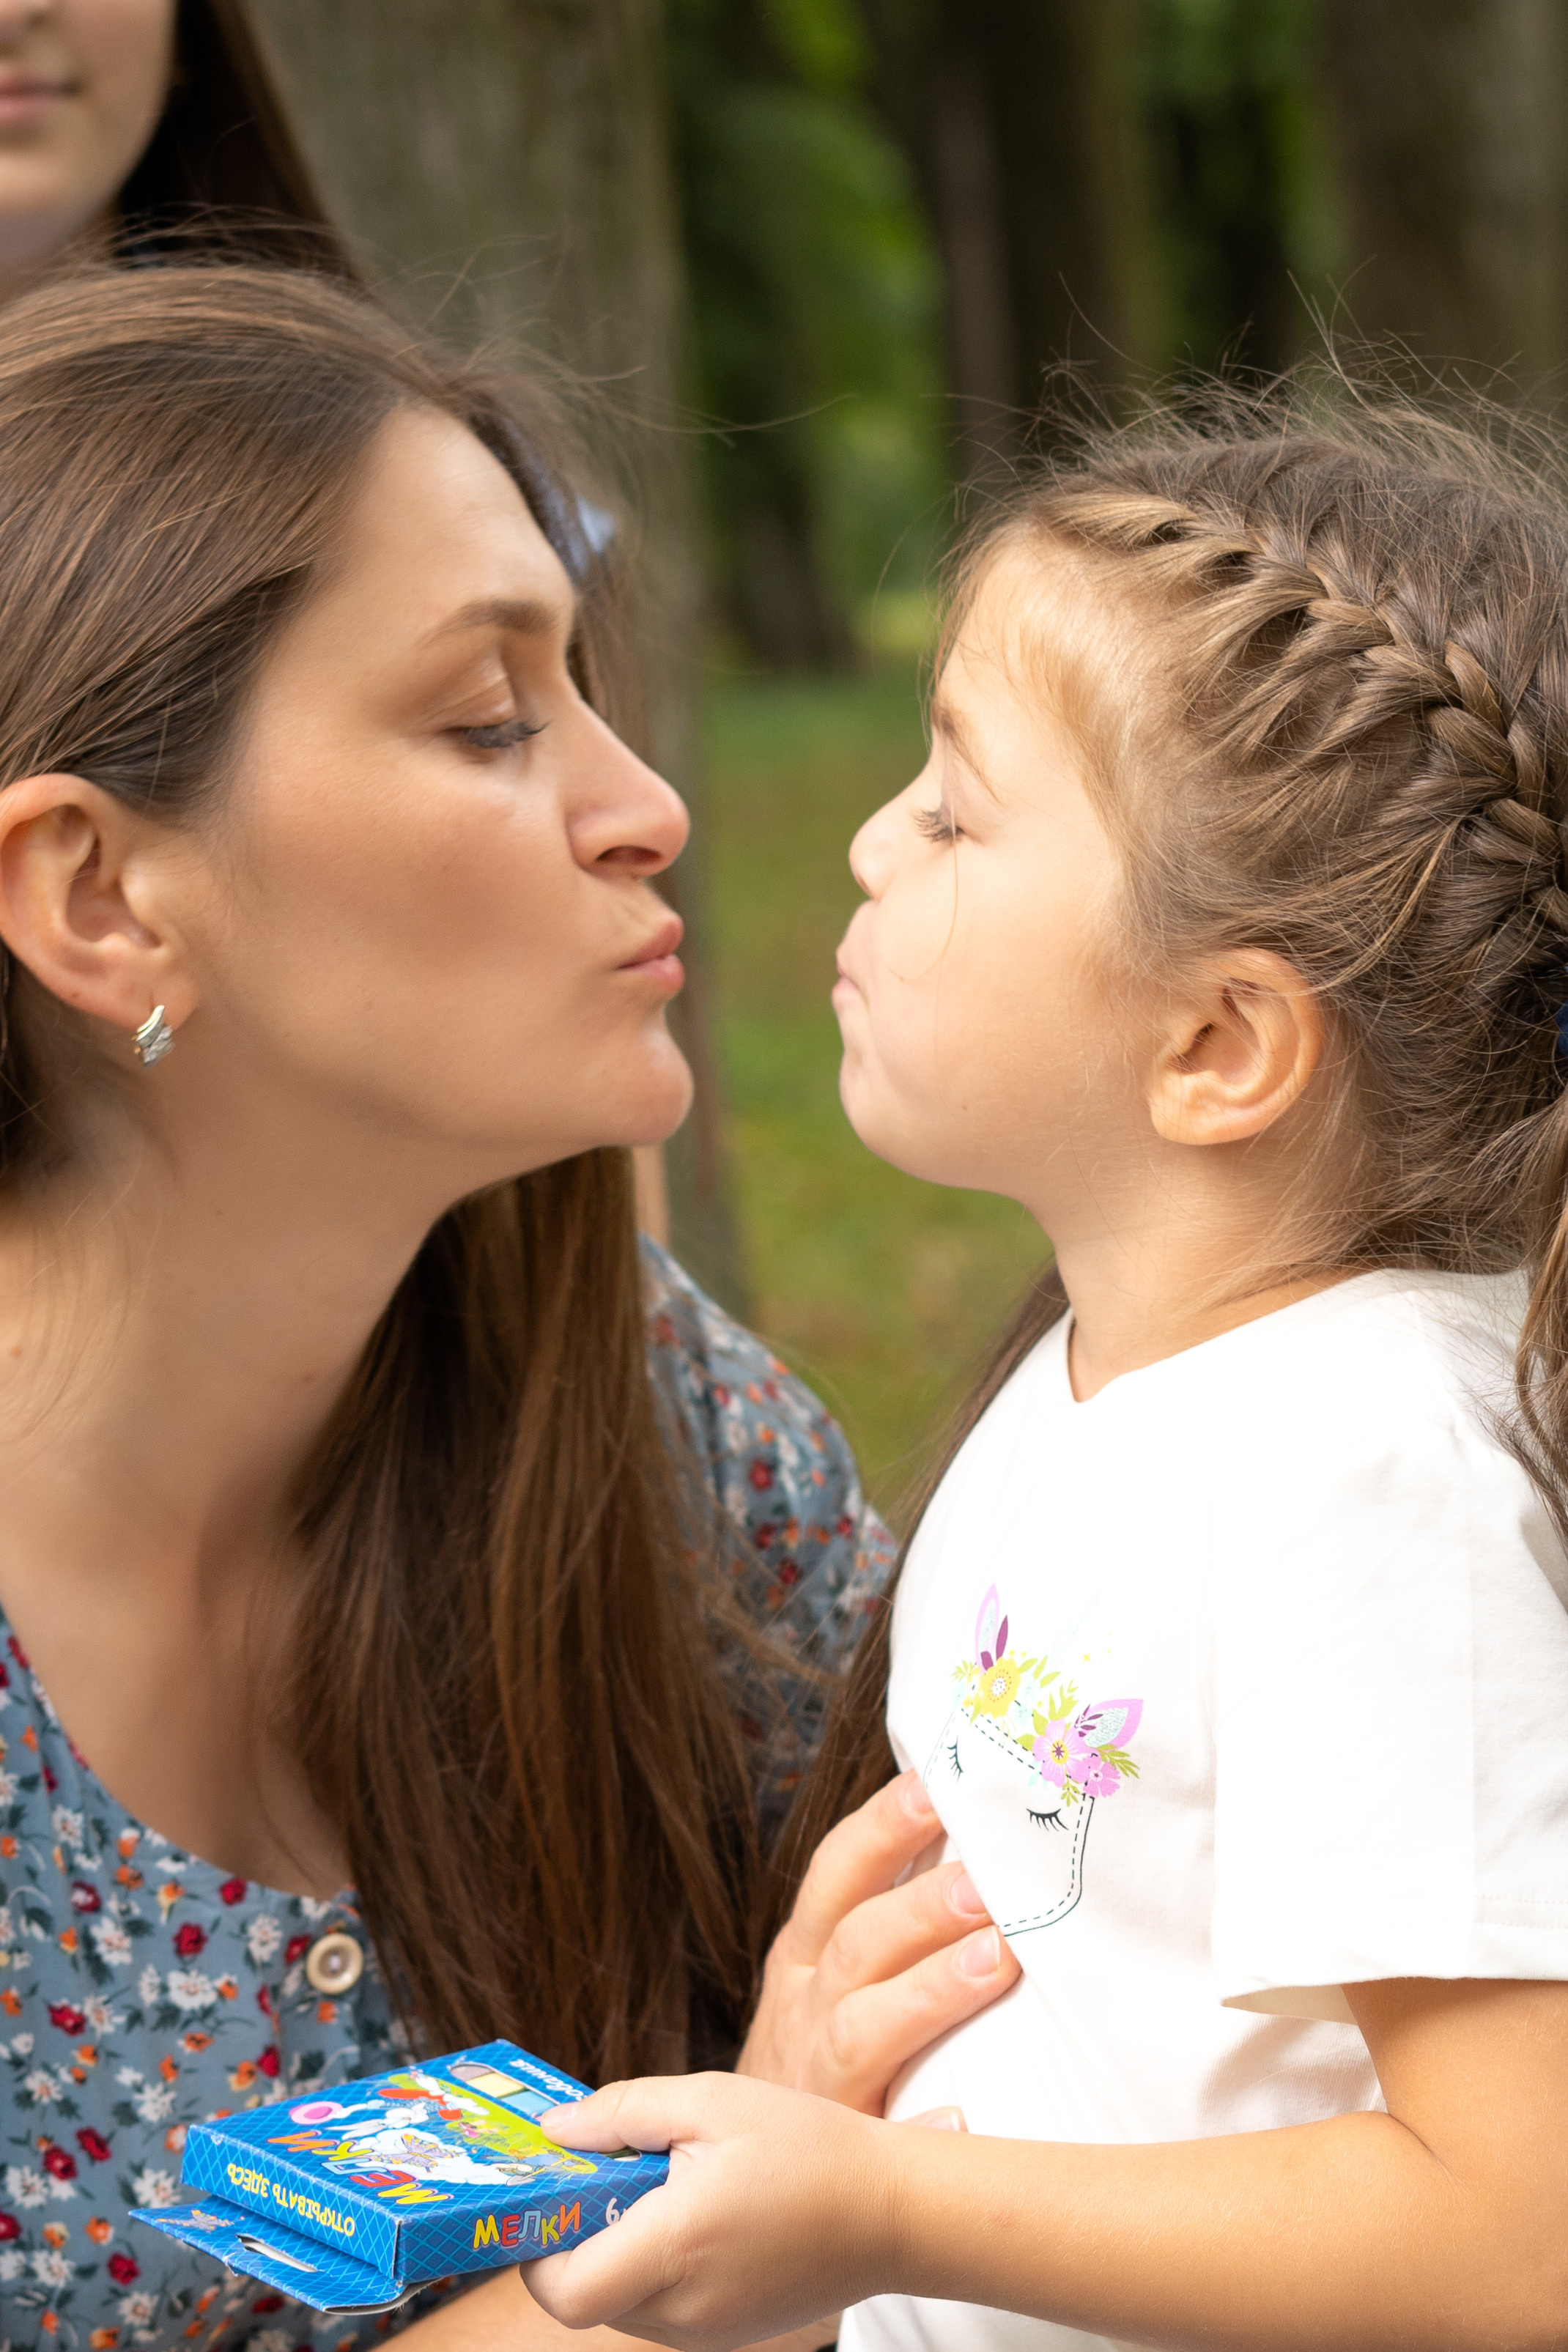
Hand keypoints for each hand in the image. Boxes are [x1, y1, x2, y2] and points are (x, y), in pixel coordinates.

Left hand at [524, 2073, 895, 2350]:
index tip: (546, 2197)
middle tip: (602, 2174)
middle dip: (576, 2238)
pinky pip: (659, 2311)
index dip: (536, 2249)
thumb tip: (556, 2131)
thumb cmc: (808, 2147)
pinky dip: (652, 2268)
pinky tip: (689, 2216)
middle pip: (585, 2297)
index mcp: (677, 2248)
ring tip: (658, 2187)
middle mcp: (685, 2309)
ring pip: (620, 2306)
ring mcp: (707, 2333)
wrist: (892, 2210)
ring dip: (615, 2252)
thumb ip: (624, 2114)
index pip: (564, 2291)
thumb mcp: (712, 2100)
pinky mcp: (726, 2337)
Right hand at [739, 1769, 1018, 2112]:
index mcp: (805, 1952)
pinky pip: (873, 2141)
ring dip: (930, 1991)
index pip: (839, 1871)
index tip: (936, 1785)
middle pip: (857, 1941)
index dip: (884, 1825)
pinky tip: (963, 2116)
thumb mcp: (829, 1974)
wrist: (735, 2166)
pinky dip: (918, 2128)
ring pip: (862, 2025)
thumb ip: (885, 1918)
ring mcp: (815, 2077)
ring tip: (996, 1960)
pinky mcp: (836, 2146)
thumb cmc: (816, 2052)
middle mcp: (803, 2005)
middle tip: (985, 1879)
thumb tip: (973, 1844)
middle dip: (920, 1904)